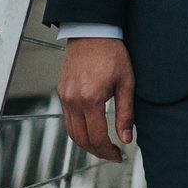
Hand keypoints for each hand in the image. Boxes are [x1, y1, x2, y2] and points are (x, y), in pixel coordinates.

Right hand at [57, 37, 135, 160]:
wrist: (91, 32)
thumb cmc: (113, 54)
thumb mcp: (126, 83)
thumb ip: (125, 113)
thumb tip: (126, 139)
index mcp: (91, 100)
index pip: (97, 137)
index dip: (108, 151)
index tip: (119, 156)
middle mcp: (73, 101)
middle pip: (81, 139)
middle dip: (97, 152)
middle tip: (112, 154)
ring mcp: (65, 97)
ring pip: (71, 132)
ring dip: (86, 143)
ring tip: (103, 145)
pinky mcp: (61, 92)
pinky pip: (67, 119)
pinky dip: (78, 130)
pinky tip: (92, 129)